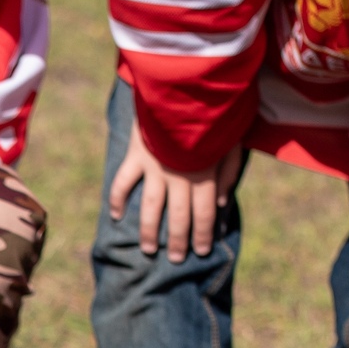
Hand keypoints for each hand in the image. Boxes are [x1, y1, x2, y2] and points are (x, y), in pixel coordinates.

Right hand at [106, 116, 238, 261]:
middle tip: (176, 259)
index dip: (203, 235)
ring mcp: (155, 169)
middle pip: (179, 217)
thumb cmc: (215, 112)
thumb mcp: (233, 141)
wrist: (185, 88)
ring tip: (148, 249)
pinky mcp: (137, 156)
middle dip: (178, 241)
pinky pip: (123, 182)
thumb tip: (222, 203)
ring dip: (149, 231)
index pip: (205, 214)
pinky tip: (115, 216)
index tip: (200, 251)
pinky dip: (117, 199)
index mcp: (205, 175)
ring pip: (150, 209)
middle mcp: (179, 177)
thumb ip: (229, 173)